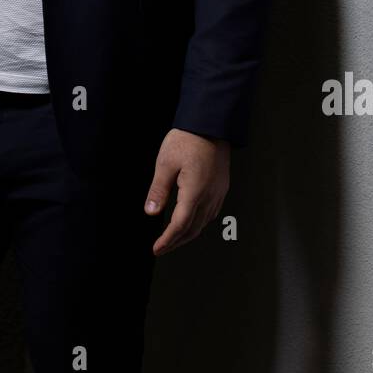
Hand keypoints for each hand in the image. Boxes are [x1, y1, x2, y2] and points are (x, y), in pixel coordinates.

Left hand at [143, 129, 230, 255]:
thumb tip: (151, 213)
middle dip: (176, 242)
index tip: (156, 249)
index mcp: (195, 192)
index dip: (167, 240)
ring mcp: (218, 192)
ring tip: (173, 239)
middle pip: (193, 229)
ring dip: (188, 234)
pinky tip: (191, 222)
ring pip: (204, 223)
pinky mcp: (222, 187)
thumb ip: (158, 191)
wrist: (211, 124)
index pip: (180, 225)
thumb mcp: (166, 163)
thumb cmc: (187, 140)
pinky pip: (211, 213)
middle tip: (162, 249)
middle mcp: (210, 196)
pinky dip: (199, 223)